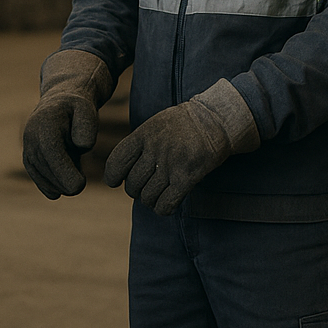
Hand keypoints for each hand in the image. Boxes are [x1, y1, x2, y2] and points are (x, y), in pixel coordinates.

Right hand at [21, 50, 113, 198]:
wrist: (61, 103)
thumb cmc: (77, 108)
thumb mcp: (87, 110)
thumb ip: (87, 127)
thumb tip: (81, 147)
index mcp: (45, 123)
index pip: (50, 153)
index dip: (64, 172)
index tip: (81, 184)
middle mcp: (31, 136)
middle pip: (47, 170)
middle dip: (66, 182)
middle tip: (82, 181)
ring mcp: (27, 149)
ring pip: (44, 179)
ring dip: (63, 182)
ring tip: (74, 168)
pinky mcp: (29, 160)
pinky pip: (41, 181)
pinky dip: (54, 186)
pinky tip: (63, 185)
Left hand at [104, 99, 234, 215]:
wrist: (215, 119)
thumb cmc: (184, 124)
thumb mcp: (156, 124)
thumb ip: (140, 144)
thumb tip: (123, 169)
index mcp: (143, 135)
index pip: (116, 162)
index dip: (112, 176)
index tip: (115, 182)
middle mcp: (154, 150)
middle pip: (133, 184)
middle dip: (136, 191)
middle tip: (145, 188)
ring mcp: (170, 165)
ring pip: (147, 197)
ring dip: (151, 201)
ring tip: (158, 195)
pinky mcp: (186, 177)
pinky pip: (166, 204)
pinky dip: (163, 208)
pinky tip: (168, 203)